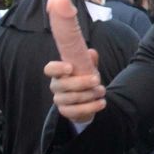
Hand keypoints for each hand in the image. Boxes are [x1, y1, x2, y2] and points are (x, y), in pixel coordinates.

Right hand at [45, 0, 104, 121]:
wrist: (91, 99)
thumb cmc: (86, 75)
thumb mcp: (88, 60)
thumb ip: (85, 50)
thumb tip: (85, 41)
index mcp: (61, 69)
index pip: (51, 68)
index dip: (57, 68)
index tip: (69, 67)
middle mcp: (57, 84)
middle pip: (62, 85)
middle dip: (82, 83)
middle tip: (98, 81)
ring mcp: (60, 99)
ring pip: (70, 99)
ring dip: (89, 96)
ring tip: (101, 92)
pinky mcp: (67, 112)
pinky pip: (75, 112)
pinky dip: (91, 108)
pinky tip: (101, 103)